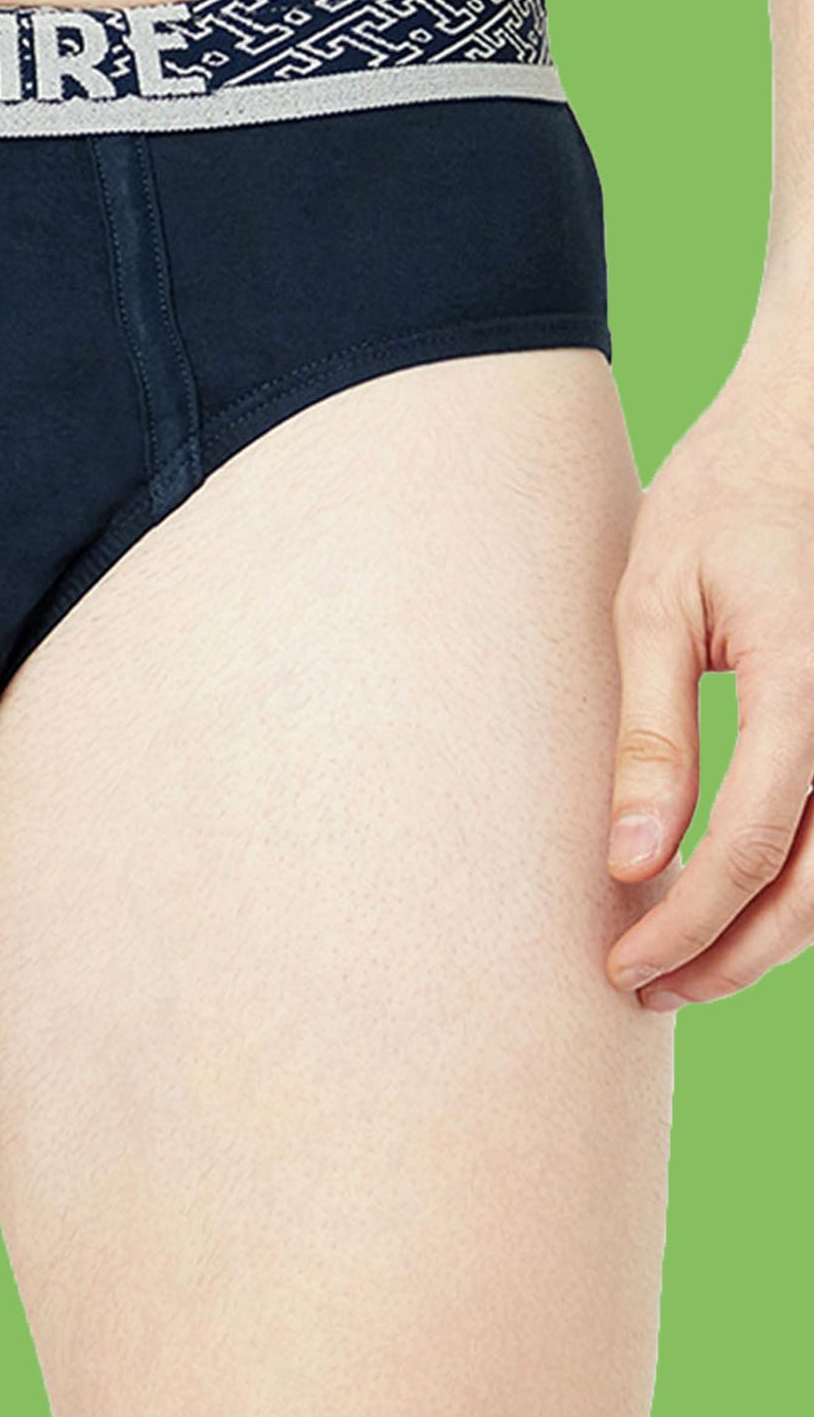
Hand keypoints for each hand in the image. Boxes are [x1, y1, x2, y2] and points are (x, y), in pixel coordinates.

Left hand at [606, 337, 813, 1011]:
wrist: (805, 429)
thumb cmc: (722, 499)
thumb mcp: (653, 602)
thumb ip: (649, 735)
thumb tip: (631, 860)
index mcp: (808, 684)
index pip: (751, 845)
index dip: (687, 921)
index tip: (622, 964)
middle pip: (813, 888)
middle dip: (730, 956)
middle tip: (644, 986)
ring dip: (766, 936)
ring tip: (678, 966)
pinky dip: (796, 885)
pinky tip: (729, 905)